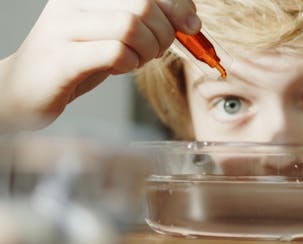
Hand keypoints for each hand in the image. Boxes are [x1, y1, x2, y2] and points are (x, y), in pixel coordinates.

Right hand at [0, 0, 199, 123]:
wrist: (23, 88)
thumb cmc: (75, 61)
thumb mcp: (111, 34)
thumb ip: (143, 22)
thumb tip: (188, 20)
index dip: (176, 4)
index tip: (191, 25)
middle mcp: (73, 2)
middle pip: (142, 4)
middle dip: (164, 32)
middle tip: (159, 51)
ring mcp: (63, 28)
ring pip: (130, 26)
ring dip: (147, 50)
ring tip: (138, 60)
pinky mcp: (61, 59)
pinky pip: (114, 53)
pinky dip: (129, 64)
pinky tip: (121, 68)